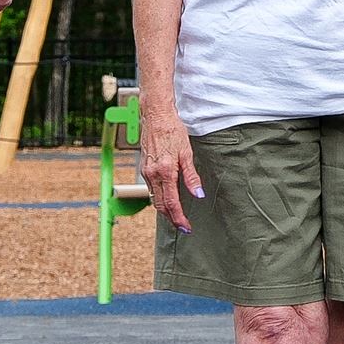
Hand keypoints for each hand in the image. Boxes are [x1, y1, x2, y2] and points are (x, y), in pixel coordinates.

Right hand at [137, 105, 203, 233]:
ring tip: (177, 216)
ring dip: (165, 209)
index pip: (171, 202)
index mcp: (165, 171)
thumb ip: (191, 176)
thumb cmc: (173, 131)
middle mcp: (152, 174)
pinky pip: (151, 189)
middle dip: (171, 218)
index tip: (186, 227)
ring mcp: (146, 172)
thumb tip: (199, 194)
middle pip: (160, 205)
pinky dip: (159, 198)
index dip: (178, 217)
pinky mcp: (144, 168)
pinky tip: (167, 198)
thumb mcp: (186, 153)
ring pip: (154, 198)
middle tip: (183, 226)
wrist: (156, 116)